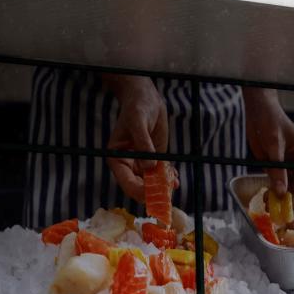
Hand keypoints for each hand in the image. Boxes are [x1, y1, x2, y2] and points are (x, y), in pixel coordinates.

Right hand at [101, 74, 168, 202]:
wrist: (146, 99)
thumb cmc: (137, 108)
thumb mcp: (138, 122)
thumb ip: (143, 144)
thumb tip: (149, 167)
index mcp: (117, 159)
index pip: (127, 182)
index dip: (139, 191)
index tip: (153, 194)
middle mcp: (129, 165)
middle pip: (139, 186)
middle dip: (153, 192)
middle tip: (168, 195)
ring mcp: (142, 163)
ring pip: (151, 182)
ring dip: (163, 186)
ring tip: (174, 184)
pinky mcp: (155, 158)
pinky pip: (161, 172)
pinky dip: (168, 178)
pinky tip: (176, 179)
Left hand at [244, 87, 293, 208]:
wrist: (257, 109)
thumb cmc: (270, 122)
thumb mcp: (273, 145)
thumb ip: (278, 170)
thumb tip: (281, 193)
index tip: (291, 209)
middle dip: (289, 200)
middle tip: (281, 216)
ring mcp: (285, 163)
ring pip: (284, 186)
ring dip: (279, 198)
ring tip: (272, 212)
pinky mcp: (273, 164)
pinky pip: (273, 181)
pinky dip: (270, 190)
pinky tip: (266, 200)